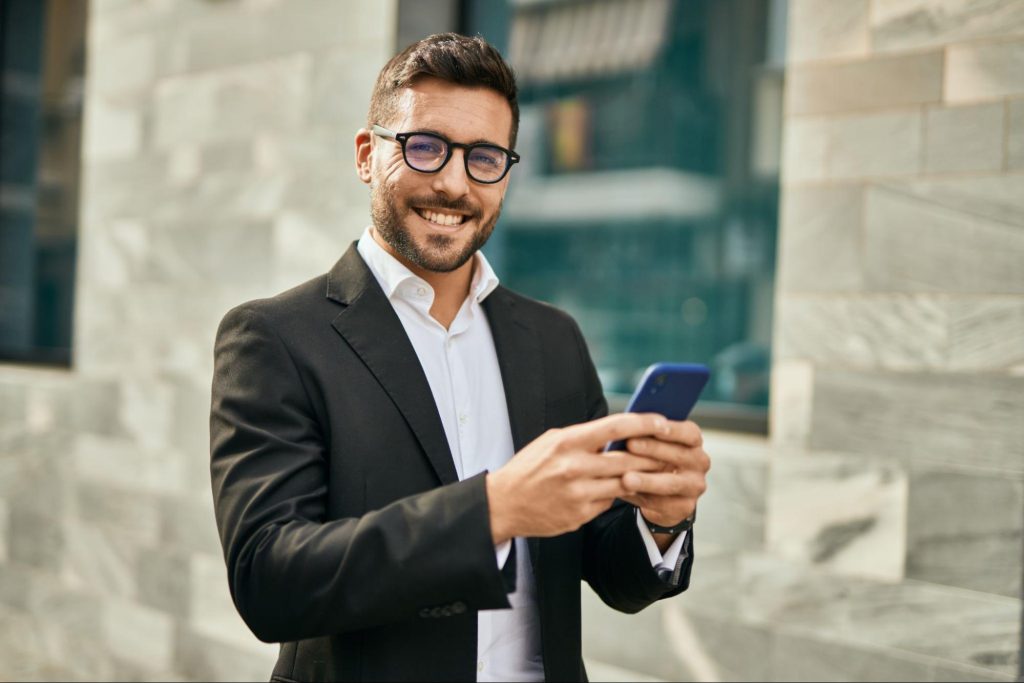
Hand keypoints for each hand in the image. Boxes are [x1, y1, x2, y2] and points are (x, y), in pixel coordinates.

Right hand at [485, 413, 671, 542]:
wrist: (504, 504)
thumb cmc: (530, 467)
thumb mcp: (552, 441)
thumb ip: (584, 437)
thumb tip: (619, 432)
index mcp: (567, 442)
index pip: (615, 426)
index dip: (643, 422)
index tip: (662, 420)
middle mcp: (574, 467)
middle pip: (627, 459)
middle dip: (653, 455)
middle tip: (670, 451)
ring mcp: (578, 494)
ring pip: (625, 483)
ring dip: (643, 477)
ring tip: (657, 471)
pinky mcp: (580, 515)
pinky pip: (609, 502)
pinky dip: (617, 495)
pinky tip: (622, 489)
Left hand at [619, 419, 709, 528]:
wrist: (660, 492)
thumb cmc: (652, 458)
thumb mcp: (652, 443)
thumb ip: (644, 435)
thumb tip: (623, 428)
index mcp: (693, 441)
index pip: (689, 433)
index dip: (672, 429)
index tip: (652, 424)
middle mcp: (700, 462)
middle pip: (680, 455)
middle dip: (653, 449)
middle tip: (630, 444)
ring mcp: (695, 486)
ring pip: (671, 483)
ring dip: (647, 480)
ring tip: (626, 478)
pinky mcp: (685, 507)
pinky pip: (662, 503)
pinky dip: (641, 496)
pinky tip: (625, 492)